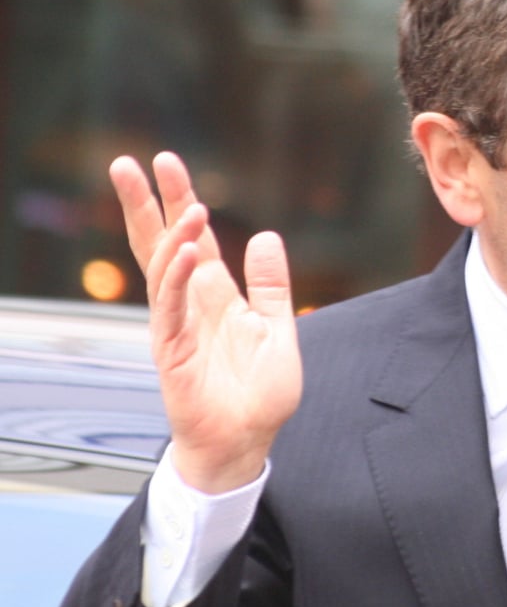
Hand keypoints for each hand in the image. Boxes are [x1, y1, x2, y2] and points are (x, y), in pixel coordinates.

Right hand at [110, 151, 302, 493]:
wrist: (246, 443)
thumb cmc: (259, 395)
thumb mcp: (277, 330)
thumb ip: (272, 286)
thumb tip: (267, 236)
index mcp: (216, 295)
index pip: (194, 238)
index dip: (180, 201)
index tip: (167, 162)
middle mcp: (191, 303)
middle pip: (162, 242)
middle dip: (146, 204)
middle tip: (129, 163)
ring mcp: (177, 324)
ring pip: (163, 267)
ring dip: (172, 233)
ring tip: (187, 201)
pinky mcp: (172, 350)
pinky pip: (170, 305)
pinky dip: (177, 276)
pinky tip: (187, 250)